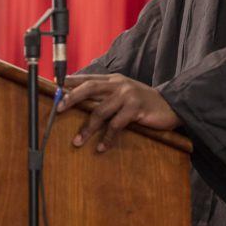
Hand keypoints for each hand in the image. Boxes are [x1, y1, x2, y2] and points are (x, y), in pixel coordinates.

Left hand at [57, 74, 182, 152]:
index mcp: (113, 79)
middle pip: (89, 87)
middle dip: (72, 97)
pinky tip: (101, 148)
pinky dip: (107, 138)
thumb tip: (80, 102)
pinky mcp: (136, 108)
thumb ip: (105, 95)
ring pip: (101, 110)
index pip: (87, 78)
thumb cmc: (143, 102)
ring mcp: (127, 95)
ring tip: (77, 141)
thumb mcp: (123, 94)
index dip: (70, 83)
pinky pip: (116, 125)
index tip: (54, 89)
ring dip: (87, 128)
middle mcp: (118, 84)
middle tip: (58, 109)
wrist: (171, 106)